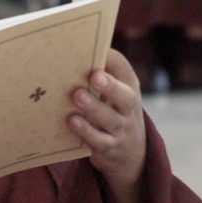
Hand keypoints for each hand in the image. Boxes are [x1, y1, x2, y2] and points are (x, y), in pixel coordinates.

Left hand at [66, 48, 146, 192]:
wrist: (131, 152)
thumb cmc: (113, 111)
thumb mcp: (115, 93)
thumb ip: (100, 75)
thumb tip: (70, 53)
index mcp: (128, 87)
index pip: (124, 70)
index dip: (112, 60)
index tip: (98, 49)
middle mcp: (128, 108)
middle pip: (125, 97)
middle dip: (110, 86)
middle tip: (94, 76)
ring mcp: (121, 129)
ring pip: (111, 119)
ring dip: (94, 107)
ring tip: (77, 96)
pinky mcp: (109, 148)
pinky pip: (99, 141)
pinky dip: (86, 131)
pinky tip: (72, 121)